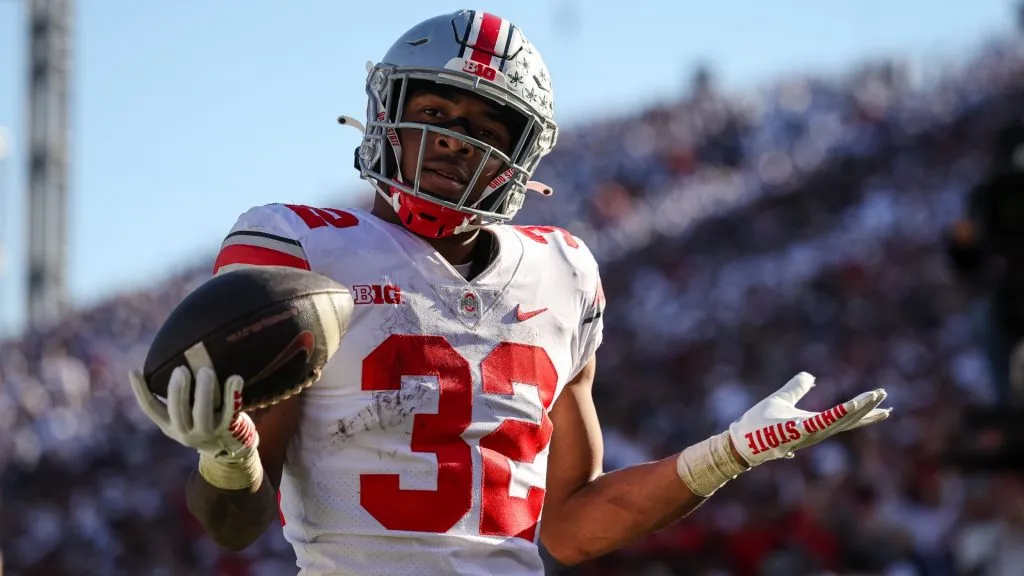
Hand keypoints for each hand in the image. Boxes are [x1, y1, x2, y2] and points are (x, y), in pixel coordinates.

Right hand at [129, 366, 257, 459]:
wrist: (227, 445)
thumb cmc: (201, 419)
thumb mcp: (184, 413)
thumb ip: (178, 395)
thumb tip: (173, 356)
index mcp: (169, 424)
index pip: (150, 409)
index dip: (140, 391)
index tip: (134, 370)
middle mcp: (185, 431)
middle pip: (177, 412)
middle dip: (177, 390)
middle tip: (181, 369)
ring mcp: (207, 432)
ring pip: (202, 414)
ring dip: (203, 391)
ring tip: (206, 371)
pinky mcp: (227, 429)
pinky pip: (230, 412)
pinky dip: (232, 394)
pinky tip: (235, 377)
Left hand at [728, 372, 889, 467]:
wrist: (741, 440)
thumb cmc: (759, 424)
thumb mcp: (782, 399)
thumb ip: (796, 388)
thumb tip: (810, 376)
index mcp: (813, 425)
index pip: (844, 419)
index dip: (863, 412)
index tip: (884, 407)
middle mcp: (815, 432)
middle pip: (847, 422)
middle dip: (867, 411)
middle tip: (886, 401)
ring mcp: (807, 433)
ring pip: (838, 420)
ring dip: (858, 409)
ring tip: (875, 397)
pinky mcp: (797, 431)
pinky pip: (821, 422)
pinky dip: (837, 415)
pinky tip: (850, 406)